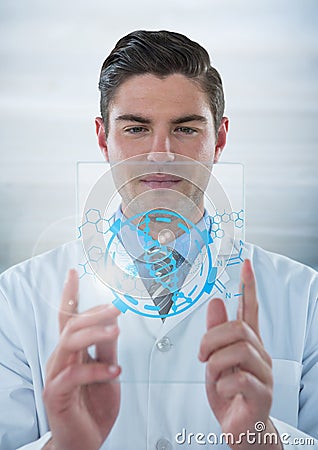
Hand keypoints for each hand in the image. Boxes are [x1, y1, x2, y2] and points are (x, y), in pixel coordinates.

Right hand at [43, 269, 120, 449]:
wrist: (84, 442)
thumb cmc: (93, 407)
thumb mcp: (108, 372)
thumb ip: (108, 348)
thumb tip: (115, 323)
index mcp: (72, 351)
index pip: (68, 317)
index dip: (69, 294)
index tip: (73, 272)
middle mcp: (61, 358)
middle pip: (72, 325)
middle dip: (95, 312)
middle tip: (118, 307)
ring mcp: (57, 375)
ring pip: (70, 342)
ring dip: (95, 333)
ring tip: (116, 331)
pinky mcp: (56, 394)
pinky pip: (73, 375)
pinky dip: (95, 369)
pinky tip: (114, 371)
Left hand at [199, 260, 281, 448]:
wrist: (241, 431)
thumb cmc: (229, 394)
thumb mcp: (215, 360)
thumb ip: (216, 333)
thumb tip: (216, 302)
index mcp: (248, 344)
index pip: (250, 308)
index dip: (249, 286)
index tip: (246, 264)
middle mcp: (260, 355)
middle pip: (239, 328)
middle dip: (212, 338)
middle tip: (202, 355)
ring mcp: (264, 374)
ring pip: (238, 350)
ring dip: (215, 362)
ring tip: (212, 375)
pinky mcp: (262, 395)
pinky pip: (237, 378)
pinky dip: (220, 384)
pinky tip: (222, 391)